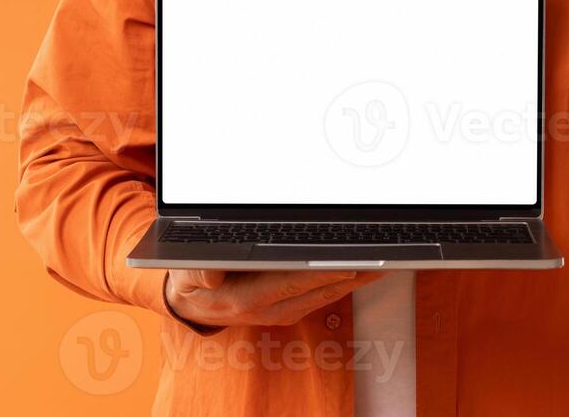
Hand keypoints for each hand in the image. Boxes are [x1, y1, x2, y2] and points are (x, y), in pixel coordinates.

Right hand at [165, 269, 385, 327]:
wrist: (193, 305)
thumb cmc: (190, 282)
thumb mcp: (184, 274)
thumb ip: (195, 272)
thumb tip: (209, 273)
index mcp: (243, 299)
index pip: (287, 284)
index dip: (317, 274)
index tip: (345, 263)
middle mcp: (268, 308)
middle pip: (316, 290)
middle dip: (349, 274)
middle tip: (379, 258)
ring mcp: (281, 309)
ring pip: (325, 293)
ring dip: (355, 279)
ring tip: (384, 260)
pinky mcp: (290, 306)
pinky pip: (323, 294)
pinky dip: (346, 281)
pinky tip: (364, 268)